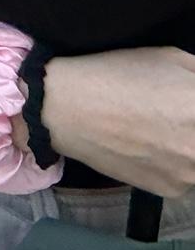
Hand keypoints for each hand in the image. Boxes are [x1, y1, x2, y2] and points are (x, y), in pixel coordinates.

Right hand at [42, 46, 194, 195]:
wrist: (67, 108)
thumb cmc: (116, 74)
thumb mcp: (169, 58)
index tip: (188, 104)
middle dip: (191, 126)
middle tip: (174, 116)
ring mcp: (192, 175)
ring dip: (188, 146)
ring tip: (161, 129)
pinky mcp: (174, 191)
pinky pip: (187, 177)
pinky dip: (176, 163)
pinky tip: (149, 145)